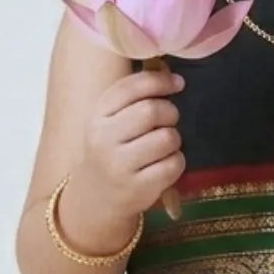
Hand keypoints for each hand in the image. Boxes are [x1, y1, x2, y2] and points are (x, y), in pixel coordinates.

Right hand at [80, 62, 186, 216]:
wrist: (95, 196)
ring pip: (167, 138)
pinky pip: (174, 164)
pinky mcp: (139, 188)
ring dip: (174, 139)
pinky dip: (176, 162)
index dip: (161, 81)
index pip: (132, 87)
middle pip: (151, 111)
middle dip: (170, 112)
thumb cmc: (112, 150)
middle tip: (169, 120)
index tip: (178, 83)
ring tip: (162, 146)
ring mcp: (120, 165)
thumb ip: (135, 97)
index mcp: (98, 115)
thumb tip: (173, 77)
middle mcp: (105, 139)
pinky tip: (164, 165)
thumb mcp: (110, 120)